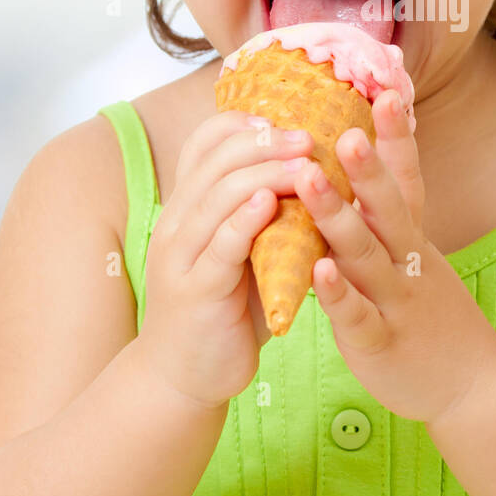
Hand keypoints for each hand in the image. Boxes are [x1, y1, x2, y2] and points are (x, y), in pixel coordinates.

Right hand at [134, 109, 315, 410]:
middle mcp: (178, 220)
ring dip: (266, 172)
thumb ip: (266, 213)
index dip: (247, 122)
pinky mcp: (195, 290)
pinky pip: (220, 244)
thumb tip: (318, 171)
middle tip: (311, 135)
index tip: (292, 118)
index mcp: (189, 204)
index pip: (206, 142)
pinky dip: (245, 219)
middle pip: (217, 159)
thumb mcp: (242, 249)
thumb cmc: (225, 308)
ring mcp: (182, 254)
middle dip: (267, 140)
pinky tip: (272, 204)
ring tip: (306, 161)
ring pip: (219, 194)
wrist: (186, 376)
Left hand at [287, 88, 495, 424]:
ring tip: (308, 180)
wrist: (471, 386)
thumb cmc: (431, 313)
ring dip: (337, 216)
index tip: (387, 91)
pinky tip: (317, 272)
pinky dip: (339, 294)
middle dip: (366, 166)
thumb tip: (362, 159)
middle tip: (343, 127)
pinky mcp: (380, 342)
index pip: (407, 178)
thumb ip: (387, 214)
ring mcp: (396, 301)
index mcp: (412, 238)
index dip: (398, 138)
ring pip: (365, 254)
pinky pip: (358, 315)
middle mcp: (408, 261)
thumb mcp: (415, 255)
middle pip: (387, 207)